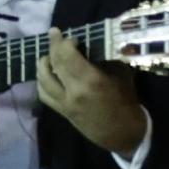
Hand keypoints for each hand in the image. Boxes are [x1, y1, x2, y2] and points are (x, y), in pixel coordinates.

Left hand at [32, 31, 148, 156]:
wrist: (123, 133)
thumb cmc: (126, 101)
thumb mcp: (121, 75)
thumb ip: (104, 59)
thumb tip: (91, 45)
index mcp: (91, 80)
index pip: (67, 55)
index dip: (63, 41)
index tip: (68, 34)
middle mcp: (73, 91)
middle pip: (54, 64)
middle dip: (52, 46)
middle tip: (54, 35)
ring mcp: (64, 103)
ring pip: (43, 79)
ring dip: (43, 63)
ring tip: (49, 55)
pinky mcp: (61, 112)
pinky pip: (43, 94)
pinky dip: (42, 81)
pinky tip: (47, 74)